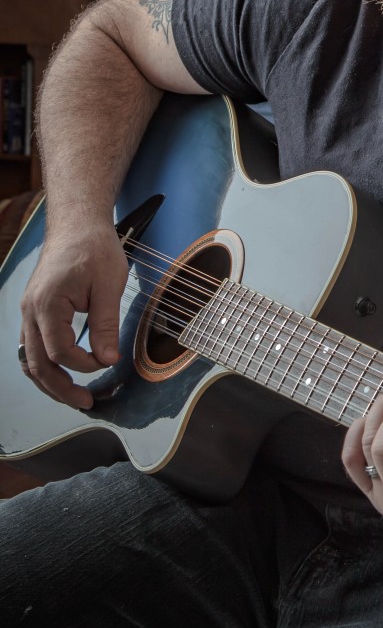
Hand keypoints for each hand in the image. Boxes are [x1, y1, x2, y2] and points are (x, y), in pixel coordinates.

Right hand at [19, 223, 127, 408]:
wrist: (77, 224)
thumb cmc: (94, 248)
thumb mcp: (109, 285)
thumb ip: (106, 324)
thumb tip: (108, 358)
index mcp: (47, 304)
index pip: (60, 351)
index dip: (84, 364)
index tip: (107, 362)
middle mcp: (30, 311)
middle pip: (37, 364)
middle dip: (61, 388)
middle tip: (87, 402)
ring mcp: (29, 311)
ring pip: (30, 359)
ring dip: (50, 382)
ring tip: (74, 396)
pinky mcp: (34, 310)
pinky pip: (32, 347)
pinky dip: (45, 365)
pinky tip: (62, 374)